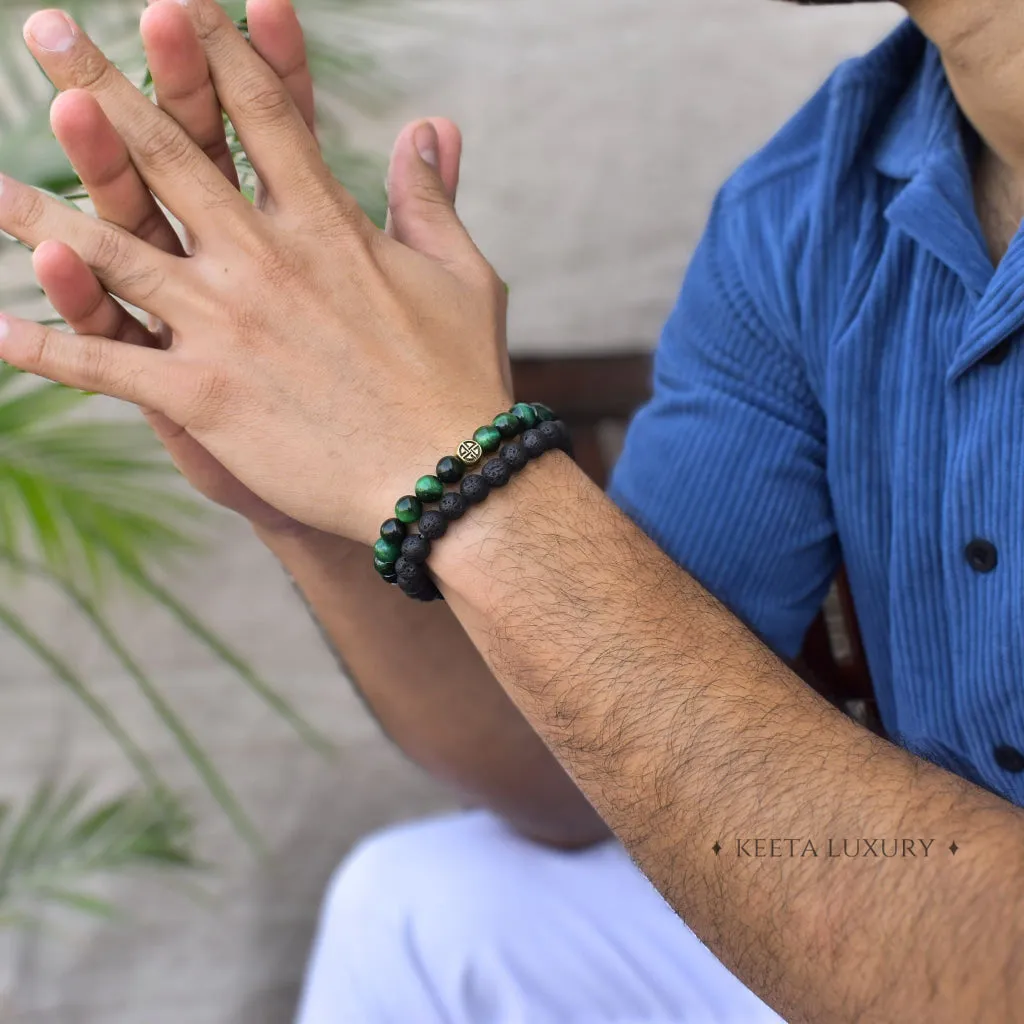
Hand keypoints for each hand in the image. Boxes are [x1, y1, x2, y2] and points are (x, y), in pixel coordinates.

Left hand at [32, 0, 469, 538]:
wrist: (446, 477)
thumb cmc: (463, 380)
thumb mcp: (462, 277)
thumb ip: (433, 199)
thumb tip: (431, 127)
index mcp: (328, 225)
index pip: (262, 114)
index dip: (217, 49)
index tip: (178, 1)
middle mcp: (264, 260)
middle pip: (168, 155)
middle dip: (104, 85)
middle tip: (48, 31)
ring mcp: (226, 326)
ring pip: (113, 251)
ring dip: (40, 212)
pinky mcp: (203, 396)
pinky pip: (107, 365)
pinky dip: (47, 349)